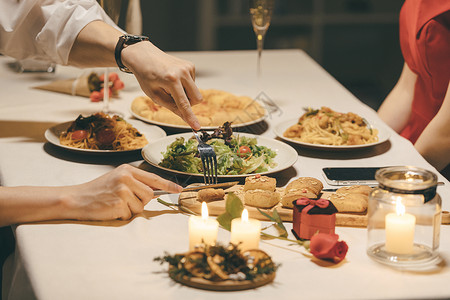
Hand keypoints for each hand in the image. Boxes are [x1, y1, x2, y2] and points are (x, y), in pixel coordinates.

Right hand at [66, 164, 182, 220]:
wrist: (77, 198)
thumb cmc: (98, 190)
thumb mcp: (118, 179)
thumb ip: (136, 182)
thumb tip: (156, 190)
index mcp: (127, 170)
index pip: (153, 178)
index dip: (168, 185)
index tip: (179, 190)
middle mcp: (126, 178)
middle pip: (149, 195)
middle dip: (141, 201)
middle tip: (124, 199)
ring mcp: (122, 190)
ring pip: (141, 206)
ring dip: (131, 209)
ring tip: (116, 203)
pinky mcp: (118, 203)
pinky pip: (130, 214)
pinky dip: (122, 215)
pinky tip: (111, 209)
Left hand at [122, 41, 202, 129]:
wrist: (144, 56)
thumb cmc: (146, 74)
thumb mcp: (154, 94)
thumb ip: (171, 106)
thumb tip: (185, 116)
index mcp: (171, 79)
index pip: (184, 103)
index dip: (190, 117)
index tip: (196, 126)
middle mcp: (182, 72)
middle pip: (196, 98)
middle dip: (188, 104)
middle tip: (174, 100)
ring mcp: (188, 67)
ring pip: (195, 92)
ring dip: (185, 94)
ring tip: (170, 86)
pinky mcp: (190, 66)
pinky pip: (193, 84)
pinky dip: (185, 86)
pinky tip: (173, 80)